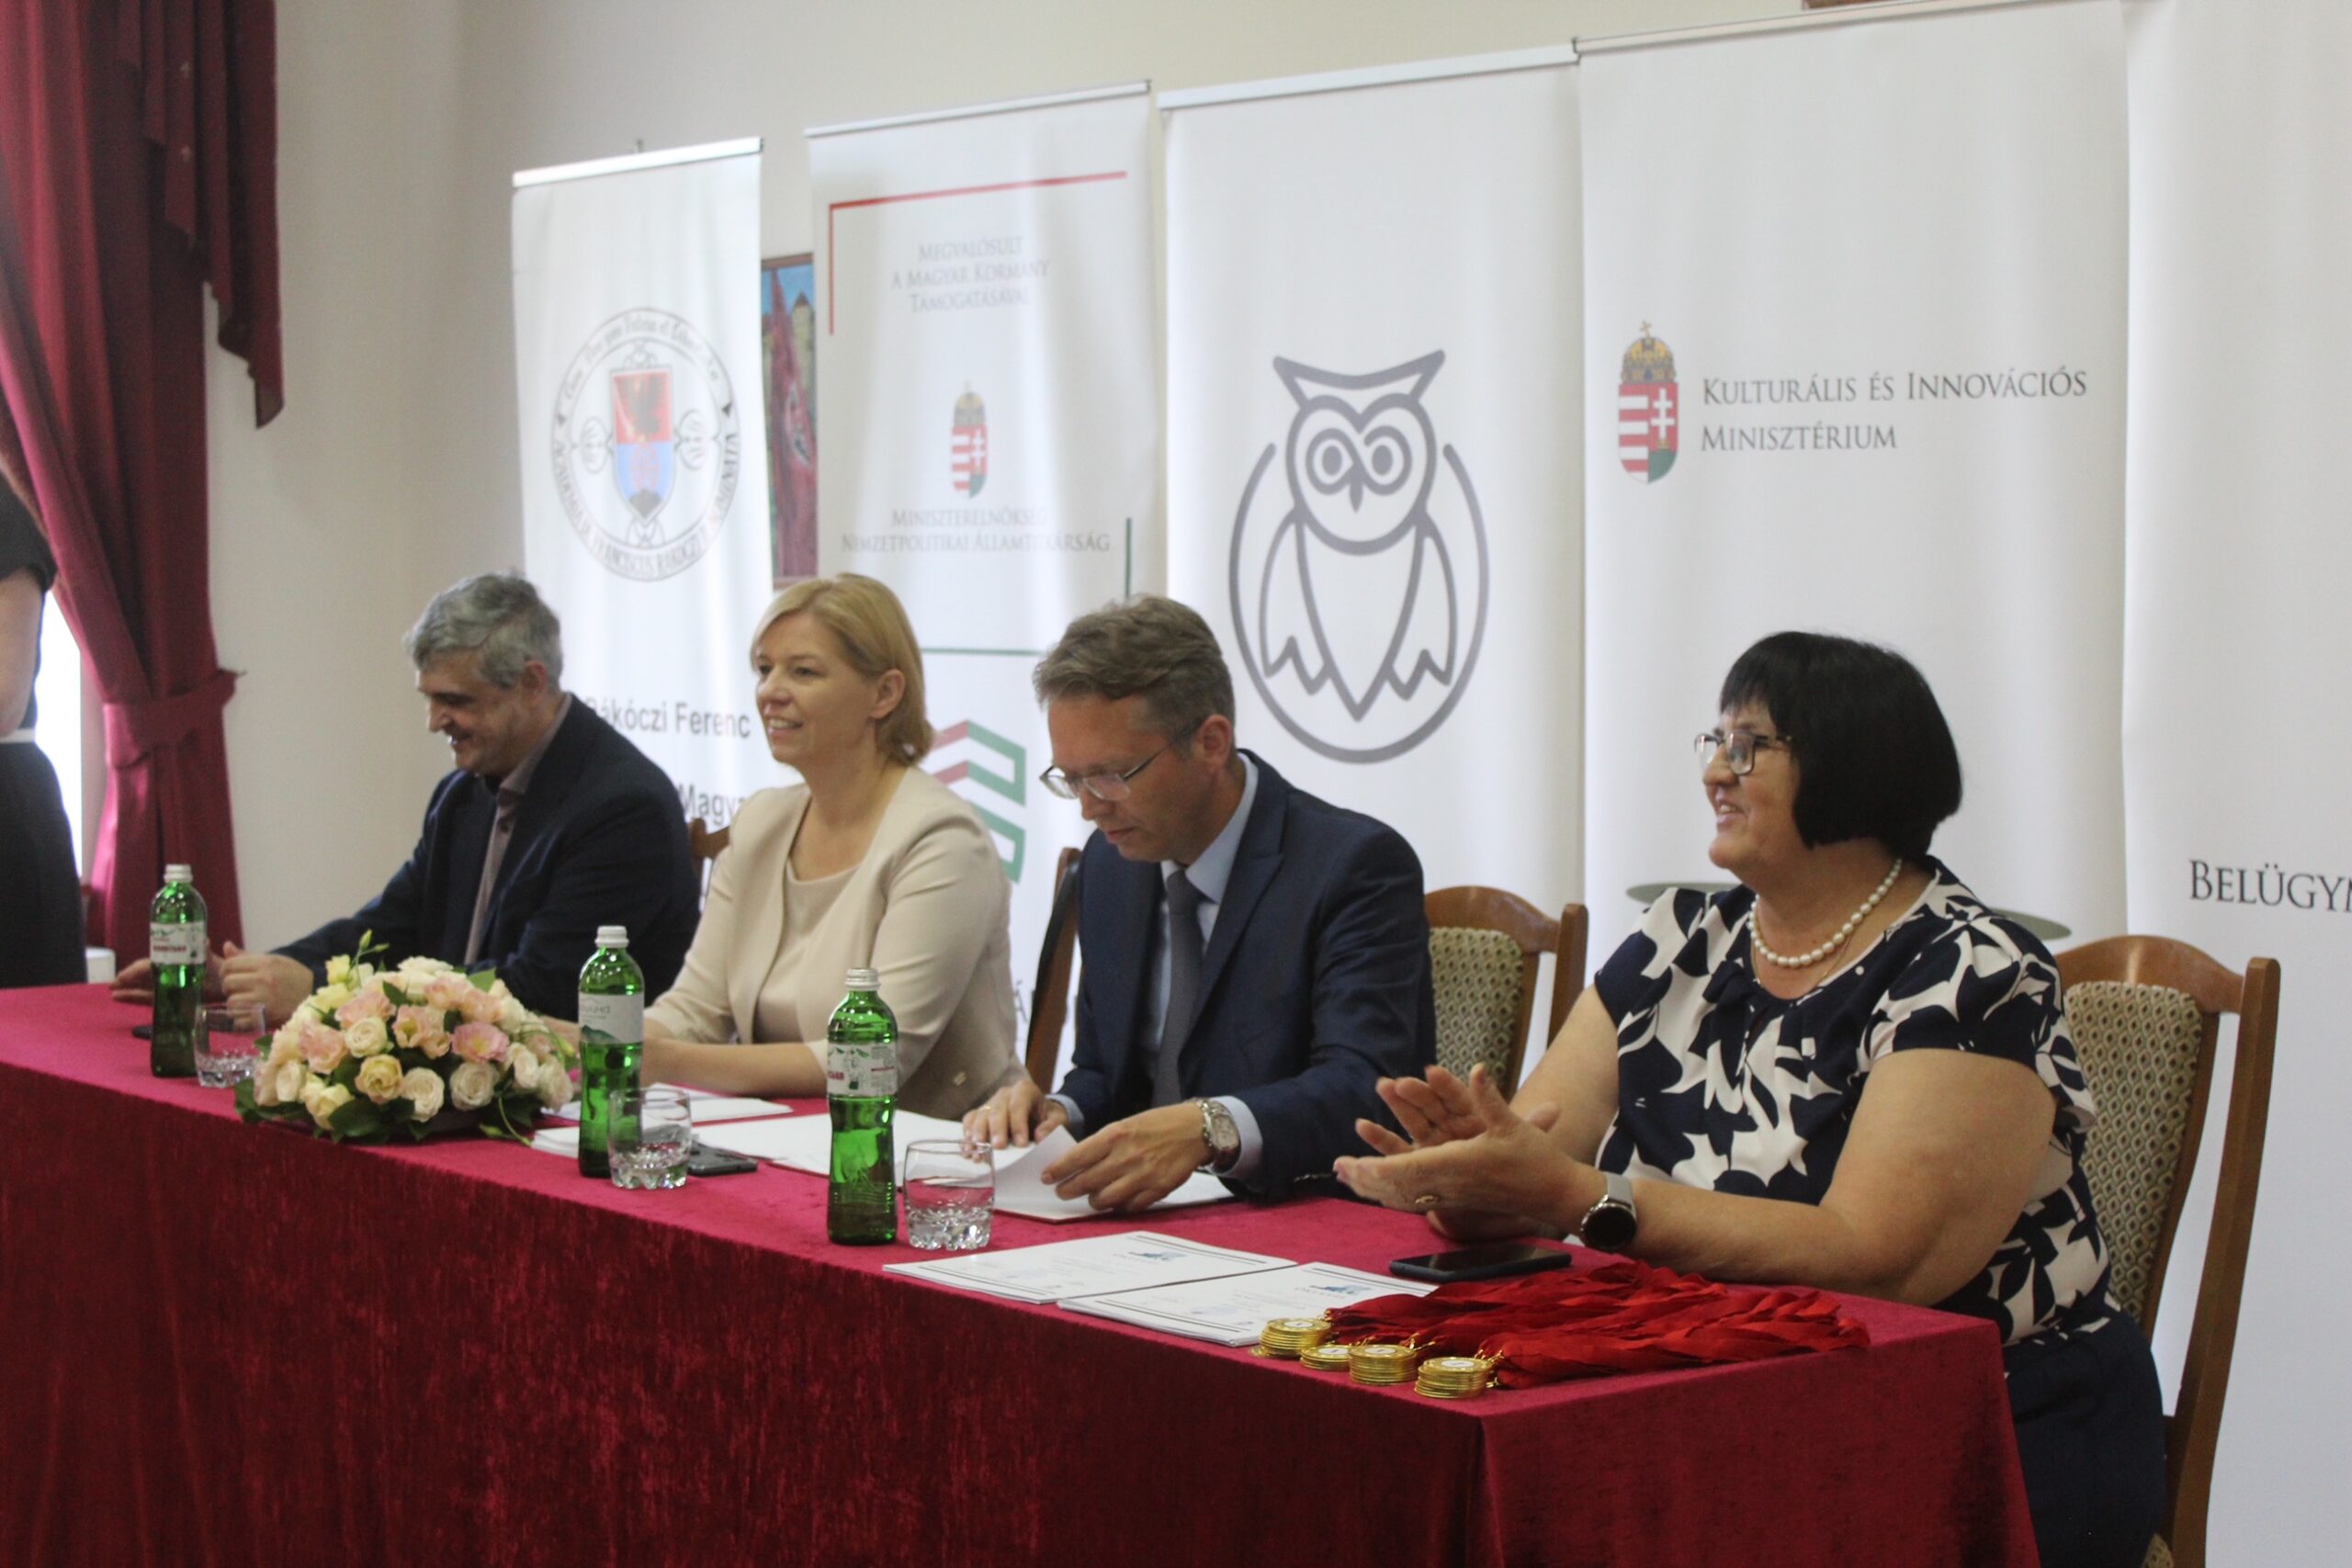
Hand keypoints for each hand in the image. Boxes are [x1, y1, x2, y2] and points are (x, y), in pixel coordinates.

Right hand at [111, 950, 224, 1006]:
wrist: (230, 983)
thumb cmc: (222, 970)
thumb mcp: (216, 961)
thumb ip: (207, 952)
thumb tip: (206, 940)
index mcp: (176, 962)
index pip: (151, 965)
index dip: (136, 971)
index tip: (123, 975)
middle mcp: (169, 972)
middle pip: (143, 975)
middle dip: (128, 979)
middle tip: (113, 984)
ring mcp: (168, 985)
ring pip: (143, 987)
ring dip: (128, 989)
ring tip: (112, 992)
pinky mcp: (169, 998)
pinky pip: (148, 998)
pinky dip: (134, 998)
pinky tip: (119, 998)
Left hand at [218, 944, 316, 1028]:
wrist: (315, 996)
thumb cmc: (294, 976)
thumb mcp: (274, 961)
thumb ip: (247, 956)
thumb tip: (226, 946)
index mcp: (265, 964)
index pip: (229, 965)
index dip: (226, 971)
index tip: (232, 975)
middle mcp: (263, 981)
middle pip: (228, 983)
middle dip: (230, 987)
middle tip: (238, 990)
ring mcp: (264, 1000)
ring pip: (231, 1003)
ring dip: (235, 1004)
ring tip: (244, 1002)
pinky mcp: (265, 1017)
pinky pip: (239, 1020)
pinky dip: (240, 1019)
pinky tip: (249, 1014)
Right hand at [963, 1078, 1067, 1149]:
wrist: (1037, 1115)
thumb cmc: (1047, 1117)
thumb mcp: (1058, 1119)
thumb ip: (1052, 1126)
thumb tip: (1040, 1136)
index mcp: (1024, 1091)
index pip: (1018, 1105)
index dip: (1018, 1124)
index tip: (1021, 1144)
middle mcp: (1004, 1094)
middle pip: (996, 1110)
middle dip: (996, 1131)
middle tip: (998, 1148)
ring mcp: (990, 1103)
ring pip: (980, 1116)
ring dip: (977, 1136)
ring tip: (979, 1154)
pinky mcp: (980, 1113)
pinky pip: (969, 1121)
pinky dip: (968, 1136)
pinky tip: (969, 1151)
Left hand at [1040, 1103, 1203, 1212]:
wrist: (1195, 1130)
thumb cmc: (1156, 1125)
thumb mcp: (1126, 1125)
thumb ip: (1103, 1144)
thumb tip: (1077, 1164)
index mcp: (1116, 1135)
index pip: (1077, 1157)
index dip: (1058, 1170)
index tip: (1047, 1177)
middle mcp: (1127, 1156)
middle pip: (1087, 1182)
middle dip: (1068, 1190)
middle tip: (1062, 1192)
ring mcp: (1143, 1175)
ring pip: (1105, 1200)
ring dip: (1093, 1201)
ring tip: (1091, 1197)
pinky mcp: (1158, 1190)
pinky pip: (1129, 1207)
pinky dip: (1119, 1206)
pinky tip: (1117, 1201)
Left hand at [1335, 1064, 1586, 1233]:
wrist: (1554, 1195)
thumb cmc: (1536, 1160)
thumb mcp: (1514, 1125)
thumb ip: (1490, 1097)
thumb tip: (1477, 1068)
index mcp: (1460, 1164)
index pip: (1411, 1168)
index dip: (1379, 1167)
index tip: (1354, 1165)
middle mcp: (1451, 1184)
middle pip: (1399, 1185)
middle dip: (1367, 1176)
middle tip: (1338, 1166)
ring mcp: (1452, 1196)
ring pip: (1404, 1196)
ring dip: (1373, 1187)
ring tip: (1346, 1177)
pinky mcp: (1456, 1201)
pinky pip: (1416, 1202)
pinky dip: (1392, 1196)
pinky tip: (1376, 1192)